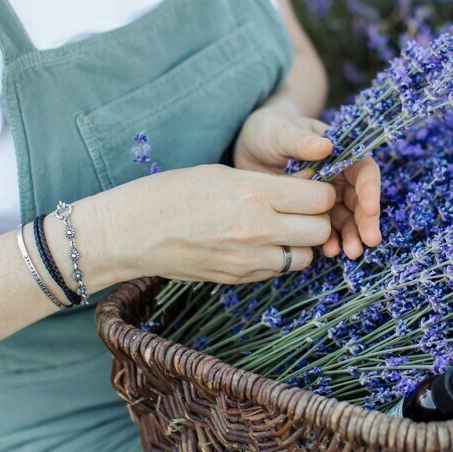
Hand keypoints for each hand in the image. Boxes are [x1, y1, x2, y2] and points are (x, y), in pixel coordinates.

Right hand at [95, 164, 335, 284]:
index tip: (311, 188)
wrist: (132, 232)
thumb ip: (268, 184)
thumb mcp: (224, 173)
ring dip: (301, 243)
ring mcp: (249, 259)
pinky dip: (279, 258)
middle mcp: (258, 229)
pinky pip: (279, 270)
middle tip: (301, 209)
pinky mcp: (238, 278)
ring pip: (305, 256)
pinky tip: (260, 244)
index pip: (319, 198)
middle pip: (320, 229)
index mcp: (255, 193)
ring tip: (281, 228)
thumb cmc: (173, 192)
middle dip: (317, 218)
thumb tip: (305, 188)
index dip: (320, 191)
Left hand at [234, 105, 381, 258]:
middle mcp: (339, 176)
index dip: (370, 189)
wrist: (249, 147)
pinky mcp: (312, 213)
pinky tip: (328, 251)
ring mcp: (326, 197)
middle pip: (360, 200)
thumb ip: (302, 140)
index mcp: (340, 153)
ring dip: (351, 235)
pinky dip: (330, 240)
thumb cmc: (269, 130)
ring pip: (347, 218)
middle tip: (368, 241)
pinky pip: (326, 229)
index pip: (364, 171)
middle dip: (366, 221)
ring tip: (350, 252)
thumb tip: (326, 146)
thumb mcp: (281, 131)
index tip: (370, 208)